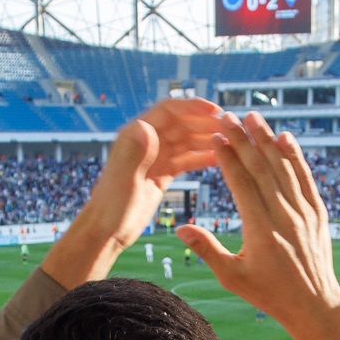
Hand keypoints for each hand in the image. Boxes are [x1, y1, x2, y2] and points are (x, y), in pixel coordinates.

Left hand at [70, 98, 221, 255]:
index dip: (193, 107)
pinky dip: (202, 158)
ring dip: (208, 139)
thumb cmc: (111, 208)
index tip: (216, 111)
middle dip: (206, 122)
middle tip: (232, 128)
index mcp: (135, 136)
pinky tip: (220, 159)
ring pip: (186, 141)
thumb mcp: (124, 180)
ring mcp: (155, 158)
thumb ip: (135, 153)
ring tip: (232, 142)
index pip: (168, 111)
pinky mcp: (161, 174)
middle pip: (181, 124)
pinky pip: (186, 160)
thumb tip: (148, 126)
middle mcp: (146, 142)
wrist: (106, 232)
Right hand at [180, 112, 339, 339]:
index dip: (228, 158)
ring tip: (253, 117)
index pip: (242, 184)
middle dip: (244, 140)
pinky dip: (296, 157)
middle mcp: (285, 218)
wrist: (314, 305)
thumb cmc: (269, 294)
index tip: (216, 137)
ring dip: (268, 140)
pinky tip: (286, 139)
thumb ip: (207, 251)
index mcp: (261, 232)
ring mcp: (304, 214)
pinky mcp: (318, 215)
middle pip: (262, 169)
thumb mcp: (232, 277)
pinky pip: (306, 179)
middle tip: (228, 117)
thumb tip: (180, 229)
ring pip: (284, 169)